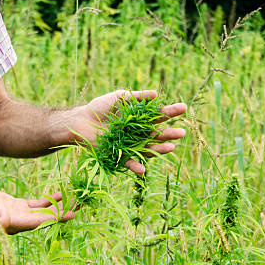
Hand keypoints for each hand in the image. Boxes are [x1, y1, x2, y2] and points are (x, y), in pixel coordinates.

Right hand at [0, 188, 74, 233]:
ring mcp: (21, 214)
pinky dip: (49, 200)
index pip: (40, 222)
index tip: (71, 214)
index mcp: (15, 225)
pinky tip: (60, 194)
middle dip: (64, 212)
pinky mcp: (18, 207)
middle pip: (47, 218)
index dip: (56, 218)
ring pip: (45, 212)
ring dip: (60, 206)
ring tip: (76, 199)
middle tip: (81, 204)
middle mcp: (21, 222)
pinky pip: (38, 205)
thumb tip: (4, 221)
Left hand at [70, 90, 186, 173]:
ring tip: (171, 148)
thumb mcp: (119, 98)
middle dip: (170, 134)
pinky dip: (136, 166)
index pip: (160, 115)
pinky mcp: (119, 155)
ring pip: (149, 149)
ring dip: (160, 150)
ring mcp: (131, 145)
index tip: (184, 108)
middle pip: (158, 134)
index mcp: (141, 118)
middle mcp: (139, 133)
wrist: (80, 122)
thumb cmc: (99, 108)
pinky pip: (129, 162)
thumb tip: (156, 94)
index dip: (171, 111)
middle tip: (182, 133)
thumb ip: (137, 97)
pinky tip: (142, 169)